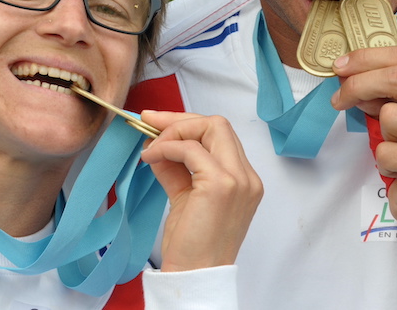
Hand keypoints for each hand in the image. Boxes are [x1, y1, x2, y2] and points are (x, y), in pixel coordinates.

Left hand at [140, 111, 262, 271]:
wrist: (195, 278)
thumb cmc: (191, 245)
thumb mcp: (184, 196)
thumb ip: (175, 167)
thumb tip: (156, 142)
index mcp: (244, 179)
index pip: (220, 134)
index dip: (188, 123)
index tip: (158, 123)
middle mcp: (247, 176)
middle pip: (218, 123)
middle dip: (180, 119)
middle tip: (150, 122)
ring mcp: (238, 180)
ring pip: (210, 127)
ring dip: (173, 131)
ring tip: (151, 147)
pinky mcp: (221, 185)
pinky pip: (191, 149)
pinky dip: (169, 146)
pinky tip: (152, 157)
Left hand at [330, 46, 396, 249]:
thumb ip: (383, 89)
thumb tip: (346, 72)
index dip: (366, 57)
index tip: (339, 66)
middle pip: (396, 78)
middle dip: (357, 85)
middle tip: (337, 98)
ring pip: (390, 114)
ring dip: (380, 133)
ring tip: (395, 146)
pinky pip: (386, 150)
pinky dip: (383, 160)